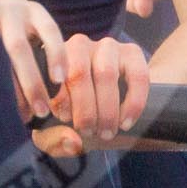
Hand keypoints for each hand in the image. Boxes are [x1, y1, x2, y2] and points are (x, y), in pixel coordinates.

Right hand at [0, 0, 66, 121]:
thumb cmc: (21, 29)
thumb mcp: (35, 27)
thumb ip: (47, 51)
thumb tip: (59, 90)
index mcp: (34, 12)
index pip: (49, 31)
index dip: (56, 54)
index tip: (59, 80)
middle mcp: (9, 13)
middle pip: (18, 48)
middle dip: (31, 82)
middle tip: (42, 111)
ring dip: (7, 88)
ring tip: (16, 114)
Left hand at [39, 33, 149, 152]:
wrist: (111, 105)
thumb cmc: (78, 116)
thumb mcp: (58, 131)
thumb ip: (53, 141)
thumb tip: (72, 141)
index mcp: (52, 59)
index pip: (50, 76)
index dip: (58, 102)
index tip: (65, 121)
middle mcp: (77, 46)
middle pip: (78, 75)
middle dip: (84, 110)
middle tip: (89, 132)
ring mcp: (105, 46)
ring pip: (106, 74)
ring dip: (107, 109)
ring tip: (106, 132)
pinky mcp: (131, 52)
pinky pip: (136, 76)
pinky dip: (133, 103)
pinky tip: (125, 123)